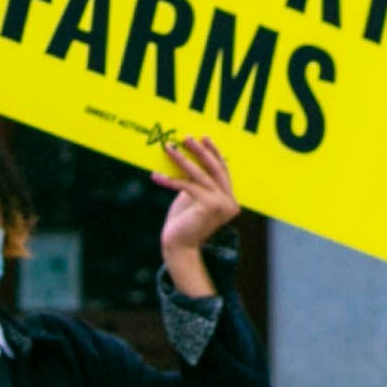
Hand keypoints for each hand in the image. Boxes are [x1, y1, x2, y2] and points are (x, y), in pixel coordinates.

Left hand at [151, 135, 237, 293]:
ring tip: (168, 148)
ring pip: (199, 175)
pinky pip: (186, 186)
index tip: (203, 138)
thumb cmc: (184, 224)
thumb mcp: (192, 198)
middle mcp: (230, 202)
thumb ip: (196, 181)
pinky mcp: (208, 206)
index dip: (213, 153)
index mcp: (230, 200)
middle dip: (199, 151)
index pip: (223, 171)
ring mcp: (221, 204)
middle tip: (186, 138)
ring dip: (181, 160)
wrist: (180, 248)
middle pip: (215, 169)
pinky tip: (155, 176)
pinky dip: (169, 180)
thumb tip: (188, 156)